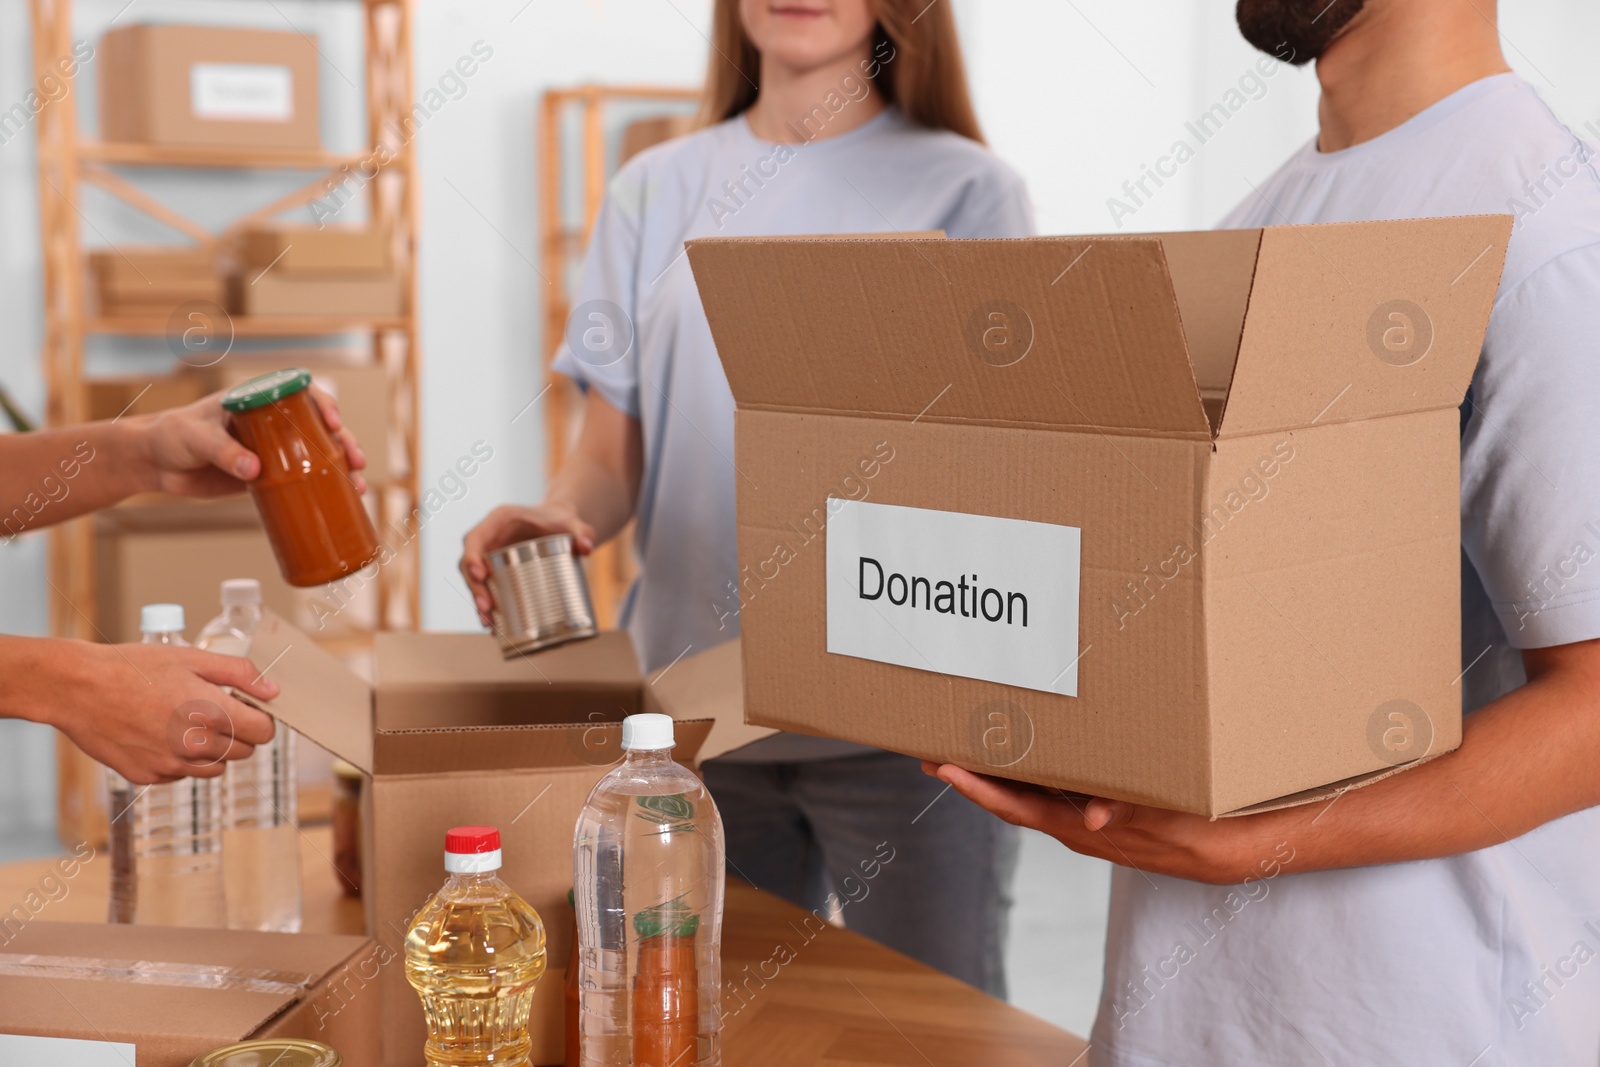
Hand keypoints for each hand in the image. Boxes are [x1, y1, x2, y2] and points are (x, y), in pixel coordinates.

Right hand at [36, 640, 280, 784]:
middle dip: (238, 733)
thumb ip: (239, 673)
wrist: (78, 688)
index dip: (262, 719)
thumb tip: (272, 691)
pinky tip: (161, 734)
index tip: (250, 708)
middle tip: (215, 710)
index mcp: (212, 714)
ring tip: (186, 721)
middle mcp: (194, 746)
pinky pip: (182, 774)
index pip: (264, 734)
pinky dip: (181, 759)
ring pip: (215, 768)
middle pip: (243, 752)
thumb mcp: (192, 658)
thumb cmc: (133, 668)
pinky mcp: (148, 777)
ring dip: (212, 749)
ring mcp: (170, 766)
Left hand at [133, 386, 365, 497]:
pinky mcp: (266, 477)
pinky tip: (339, 499)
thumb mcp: (197, 438)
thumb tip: (255, 470)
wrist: (154, 463)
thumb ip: (225, 452)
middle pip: (318, 428)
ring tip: (357, 486)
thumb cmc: (172, 436)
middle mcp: (272, 423)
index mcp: (259, 400)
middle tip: (355, 461)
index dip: (323, 406)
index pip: (301, 395)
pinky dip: (320, 489)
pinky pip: (298, 481)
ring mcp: (272, 450)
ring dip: (340, 469)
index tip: (333, 423)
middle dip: (343, 443)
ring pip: (315, 455)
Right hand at [459, 502, 595, 624]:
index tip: (481, 575)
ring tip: (489, 624)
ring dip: (478, 603)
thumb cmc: (561, 521)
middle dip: (475, 588)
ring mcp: (491, 556)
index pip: (475, 538)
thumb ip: (582, 532)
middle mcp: (490, 539)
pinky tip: (495, 627)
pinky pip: (487, 590)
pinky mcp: (497, 571)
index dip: (472, 557)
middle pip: (470, 564)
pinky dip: (489, 609)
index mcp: (499, 520)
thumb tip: (586, 548)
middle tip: (487, 608)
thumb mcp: (573, 523)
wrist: (560, 527)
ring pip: (475, 581)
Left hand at [926, 762, 1298, 884]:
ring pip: (1027, 787)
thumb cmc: (1191, 829)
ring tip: (966, 732)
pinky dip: (1034, 763)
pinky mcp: (1096, 805)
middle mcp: (1069, 823)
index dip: (973, 786)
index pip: (1011, 806)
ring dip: (996, 764)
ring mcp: (1081, 816)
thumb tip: (1094, 819)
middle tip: (930, 737)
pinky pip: (1054, 783)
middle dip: (969, 768)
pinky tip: (1027, 739)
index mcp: (1076, 826)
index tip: (940, 764)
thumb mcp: (1160, 817)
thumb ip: (1124, 813)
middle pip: (1007, 794)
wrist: (1228, 847)